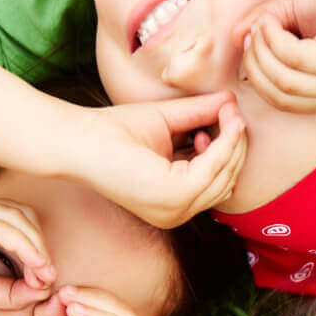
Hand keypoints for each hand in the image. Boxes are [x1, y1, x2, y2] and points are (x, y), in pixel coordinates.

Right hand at [0, 194, 54, 310]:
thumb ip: (10, 290)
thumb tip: (44, 290)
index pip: (19, 221)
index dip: (39, 248)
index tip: (46, 279)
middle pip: (23, 215)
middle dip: (42, 246)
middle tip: (49, 276)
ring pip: (16, 217)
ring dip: (37, 247)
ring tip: (45, 274)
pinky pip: (0, 228)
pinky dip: (23, 247)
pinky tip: (33, 267)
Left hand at [88, 93, 247, 227]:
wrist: (79, 138)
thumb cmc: (113, 131)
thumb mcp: (168, 121)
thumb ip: (199, 114)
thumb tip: (232, 101)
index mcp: (172, 202)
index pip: (217, 181)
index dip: (229, 149)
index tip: (229, 116)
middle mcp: (175, 213)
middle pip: (227, 181)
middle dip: (236, 145)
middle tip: (233, 112)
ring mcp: (175, 210)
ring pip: (226, 175)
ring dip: (232, 141)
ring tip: (226, 113)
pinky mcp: (174, 197)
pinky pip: (215, 168)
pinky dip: (225, 143)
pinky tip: (222, 121)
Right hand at [236, 0, 315, 112]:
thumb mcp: (289, 17)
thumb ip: (263, 31)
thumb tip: (235, 40)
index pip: (286, 102)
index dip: (259, 75)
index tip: (251, 41)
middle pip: (282, 96)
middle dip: (257, 64)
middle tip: (253, 31)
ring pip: (285, 81)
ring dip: (264, 48)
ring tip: (263, 21)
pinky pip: (294, 60)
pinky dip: (275, 38)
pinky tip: (273, 18)